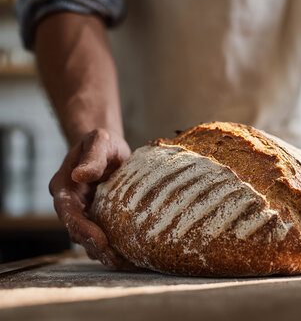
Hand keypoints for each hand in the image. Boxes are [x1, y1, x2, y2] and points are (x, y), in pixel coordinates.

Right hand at [49, 128, 131, 268]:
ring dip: (105, 252)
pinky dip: (114, 246)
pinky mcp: (98, 216)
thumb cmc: (102, 141)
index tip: (101, 241)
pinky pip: (103, 234)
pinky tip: (132, 255)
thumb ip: (93, 157)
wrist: (107, 147)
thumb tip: (80, 174)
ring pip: (89, 238)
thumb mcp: (99, 141)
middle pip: (78, 231)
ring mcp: (83, 212)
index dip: (83, 229)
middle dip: (96, 248)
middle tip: (116, 260)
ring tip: (126, 263)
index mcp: (64, 187)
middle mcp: (70, 204)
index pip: (69, 213)